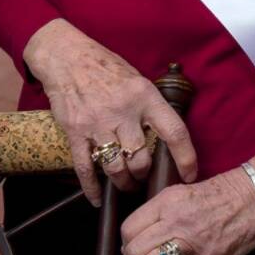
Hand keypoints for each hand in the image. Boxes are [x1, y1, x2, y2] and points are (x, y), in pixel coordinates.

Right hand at [23, 19, 197, 205]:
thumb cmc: (105, 67)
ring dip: (123, 183)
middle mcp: (123, 112)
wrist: (65, 56)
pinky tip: (97, 198)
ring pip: (116, 168)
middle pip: (141, 159)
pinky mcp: (75, 132)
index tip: (189, 175)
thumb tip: (166, 136)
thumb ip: (150, 106)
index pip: (174, 132)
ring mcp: (97, 123)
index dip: (186, 158)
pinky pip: (85, 168)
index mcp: (144, 97)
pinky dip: (92, 188)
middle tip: (143, 177)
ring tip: (125, 185)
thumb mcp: (137, 79)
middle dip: (144, 175)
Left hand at [119, 140, 254, 254]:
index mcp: (167, 201)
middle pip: (135, 249)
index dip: (123, 244)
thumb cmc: (222, 192)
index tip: (126, 252)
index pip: (129, 227)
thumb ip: (162, 210)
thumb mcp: (183, 191)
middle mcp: (176, 220)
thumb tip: (142, 233)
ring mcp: (194, 241)